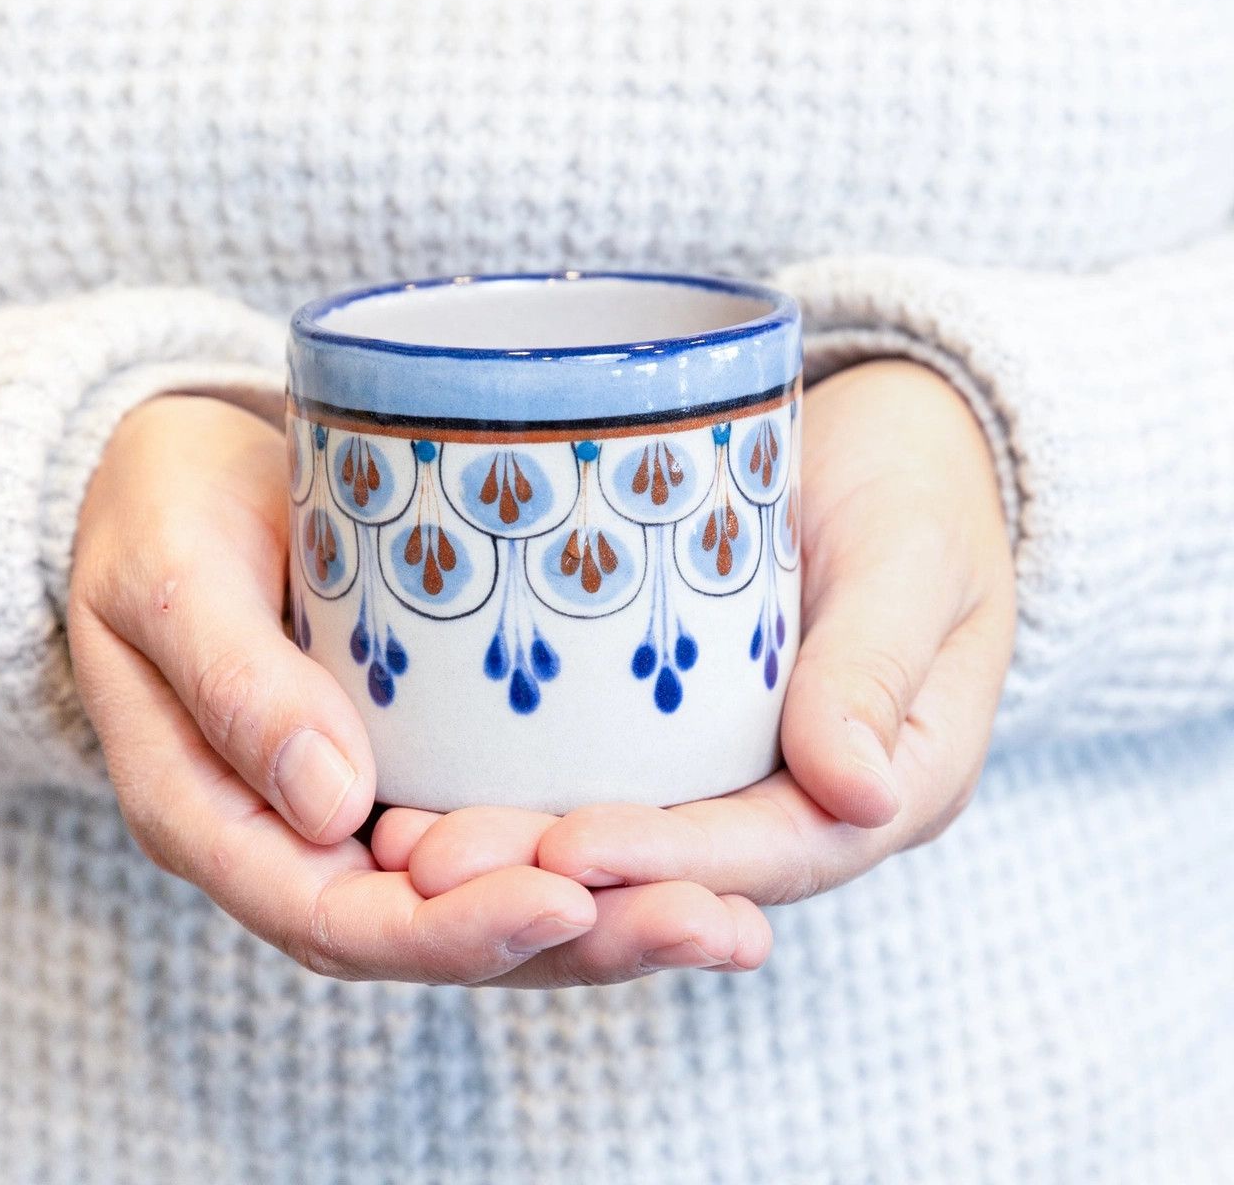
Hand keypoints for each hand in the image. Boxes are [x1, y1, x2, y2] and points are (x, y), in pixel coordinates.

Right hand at [69, 395, 769, 983]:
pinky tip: (691, 839)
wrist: (187, 470)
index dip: (453, 929)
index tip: (565, 898)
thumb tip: (331, 802)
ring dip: (610, 914)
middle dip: (576, 942)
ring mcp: (369, 801)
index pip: (339, 919)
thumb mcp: (169, 574)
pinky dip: (594, 842)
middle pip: (439, 933)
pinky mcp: (424, 753)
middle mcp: (301, 835)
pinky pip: (509, 821)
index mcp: (218, 818)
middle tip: (709, 927)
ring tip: (731, 916)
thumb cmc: (160, 511)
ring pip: (490, 893)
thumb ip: (234, 685)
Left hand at [378, 361, 1014, 915]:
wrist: (891, 446)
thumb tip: (861, 793)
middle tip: (432, 861)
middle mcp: (795, 795)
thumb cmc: (920, 491)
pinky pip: (597, 758)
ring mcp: (728, 758)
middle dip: (555, 874)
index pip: (769, 850)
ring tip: (400, 839)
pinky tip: (425, 771)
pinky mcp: (672, 712)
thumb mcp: (914, 562)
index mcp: (880, 786)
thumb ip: (880, 667)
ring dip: (514, 842)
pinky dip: (516, 774)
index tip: (567, 847)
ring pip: (620, 821)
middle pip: (671, 860)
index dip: (668, 861)